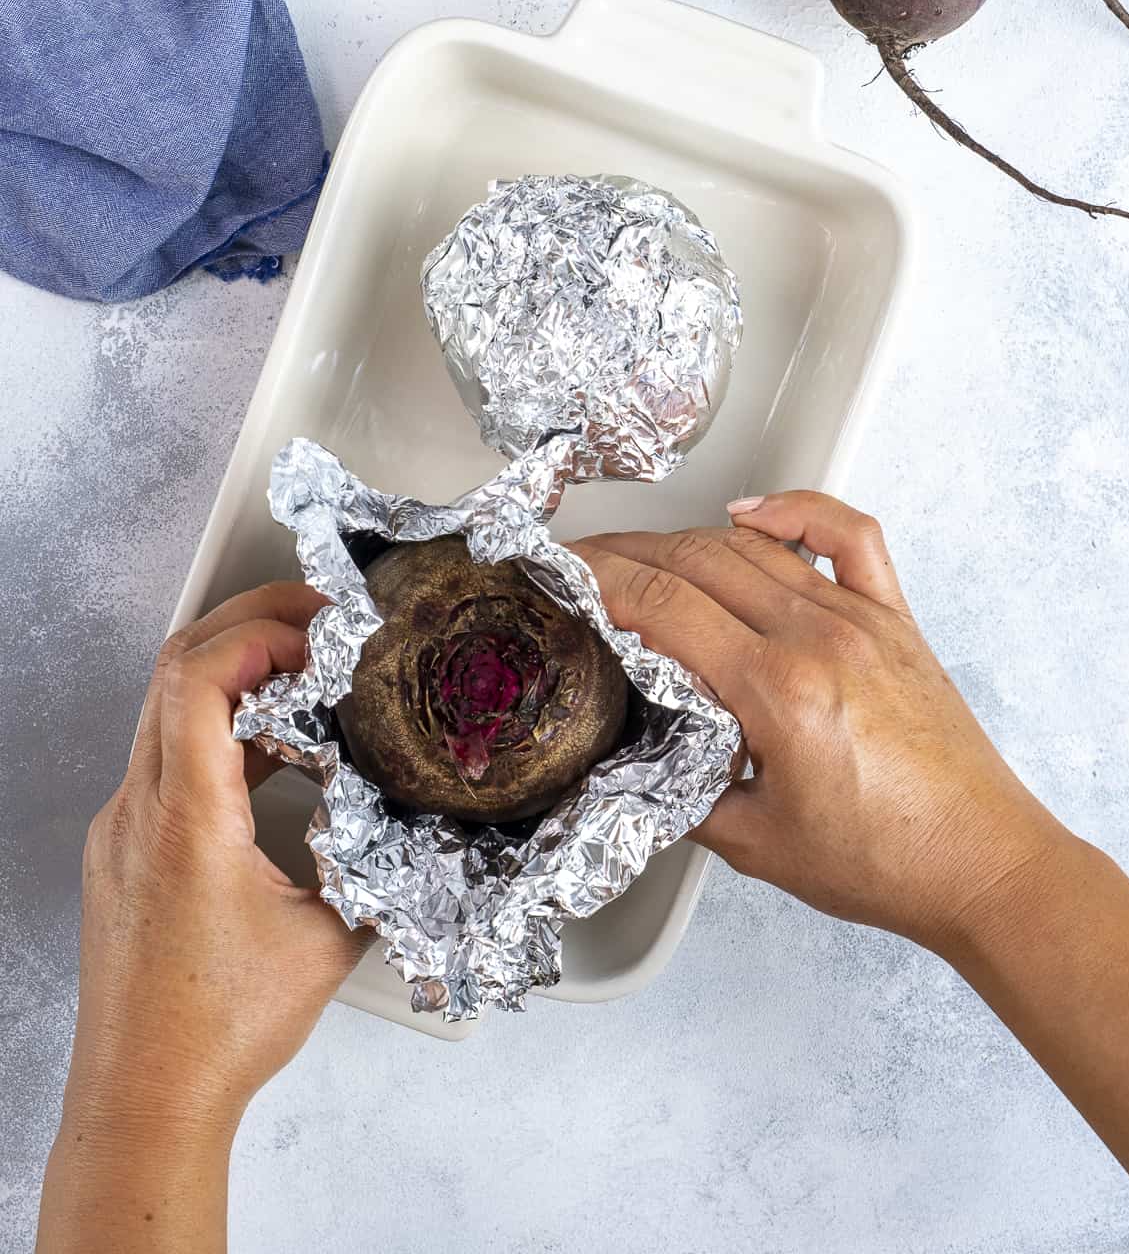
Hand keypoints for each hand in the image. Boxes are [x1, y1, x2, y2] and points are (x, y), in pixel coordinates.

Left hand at [65, 584, 366, 1141]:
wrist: (143, 1101)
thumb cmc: (217, 1034)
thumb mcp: (329, 939)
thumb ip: (376, 864)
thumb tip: (418, 822)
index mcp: (185, 820)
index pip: (197, 675)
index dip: (259, 630)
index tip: (320, 632)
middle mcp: (138, 812)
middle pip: (173, 668)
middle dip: (248, 622)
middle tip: (317, 617)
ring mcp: (120, 830)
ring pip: (163, 708)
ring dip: (233, 673)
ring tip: (303, 674)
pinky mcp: (122, 852)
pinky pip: (163, 756)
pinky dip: (216, 727)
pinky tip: (270, 751)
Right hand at [576, 494, 1068, 956]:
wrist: (982, 863)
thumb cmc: (889, 862)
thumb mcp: (756, 845)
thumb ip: (682, 796)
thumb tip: (634, 760)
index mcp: (779, 691)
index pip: (664, 605)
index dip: (600, 579)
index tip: (564, 574)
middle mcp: (820, 638)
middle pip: (698, 560)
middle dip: (627, 552)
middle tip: (584, 561)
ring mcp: (861, 619)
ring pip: (756, 545)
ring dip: (688, 539)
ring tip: (645, 552)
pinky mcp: (896, 619)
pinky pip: (846, 536)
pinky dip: (796, 509)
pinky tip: (754, 513)